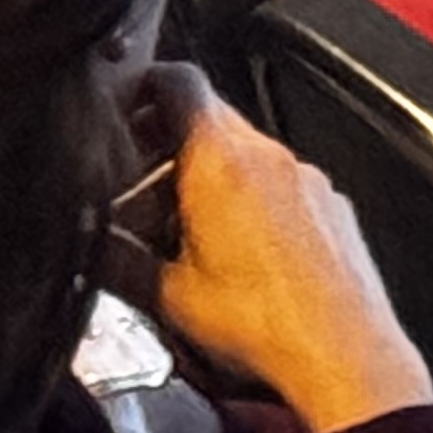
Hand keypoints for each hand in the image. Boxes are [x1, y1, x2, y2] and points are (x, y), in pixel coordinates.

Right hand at [149, 80, 432, 432]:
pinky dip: (251, 198)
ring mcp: (305, 176)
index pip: (180, 83)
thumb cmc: (264, 323)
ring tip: (181, 230)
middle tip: (137, 186)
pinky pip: (280, 181)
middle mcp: (269, 155)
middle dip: (167, 146)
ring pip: (245, 153)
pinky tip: (236, 248)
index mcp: (221, 160)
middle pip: (210, 119)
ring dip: (209, 176)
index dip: (144, 85)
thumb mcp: (166, 295)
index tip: (125, 101)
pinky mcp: (329, 202)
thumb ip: (119, 259)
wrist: (340, 349)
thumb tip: (93, 245)